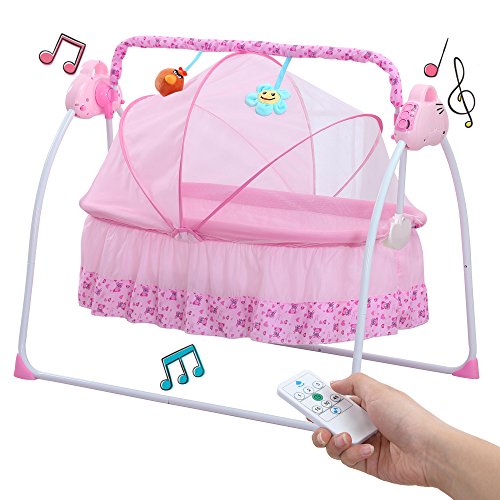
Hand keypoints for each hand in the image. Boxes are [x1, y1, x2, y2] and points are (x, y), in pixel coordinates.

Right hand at [311, 373, 448, 486]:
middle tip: (317, 421)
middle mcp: (363, 422)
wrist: (429, 451)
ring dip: (334, 439)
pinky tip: (366, 448)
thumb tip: (334, 383)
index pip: (336, 399)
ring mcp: (363, 442)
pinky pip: (346, 458)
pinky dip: (352, 452)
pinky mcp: (365, 461)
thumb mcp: (378, 390)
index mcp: (365, 402)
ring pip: (333, 442)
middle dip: (320, 421)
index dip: (320, 399)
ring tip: (344, 436)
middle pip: (330, 421)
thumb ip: (353, 383)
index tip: (306, 399)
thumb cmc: (411, 418)